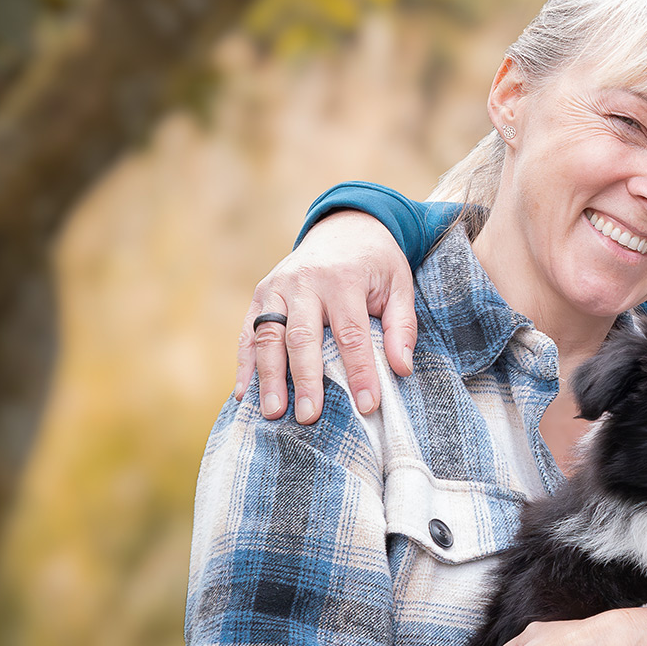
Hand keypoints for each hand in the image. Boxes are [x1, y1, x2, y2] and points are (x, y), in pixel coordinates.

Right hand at [235, 210, 414, 423]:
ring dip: (269, 377)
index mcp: (343, 280)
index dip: (360, 372)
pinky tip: (245, 393)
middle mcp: (305, 282)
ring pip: (268, 336)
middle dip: (306, 380)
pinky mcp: (260, 295)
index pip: (351, 334)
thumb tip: (402, 368)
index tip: (368, 405)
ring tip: (273, 413)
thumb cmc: (376, 264)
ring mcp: (277, 288)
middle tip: (309, 417)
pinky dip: (244, 363)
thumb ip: (401, 326)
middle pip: (303, 337)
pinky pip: (248, 332)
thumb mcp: (400, 285)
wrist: (345, 227)